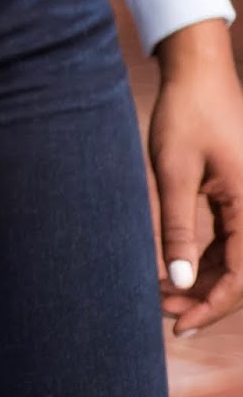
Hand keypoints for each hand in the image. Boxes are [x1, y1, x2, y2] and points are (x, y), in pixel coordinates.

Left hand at [150, 18, 242, 336]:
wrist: (199, 71)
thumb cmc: (186, 113)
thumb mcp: (173, 172)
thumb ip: (176, 229)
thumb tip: (177, 282)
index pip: (240, 278)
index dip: (210, 306)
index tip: (178, 325)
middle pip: (240, 274)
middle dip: (203, 298)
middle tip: (162, 311)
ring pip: (234, 260)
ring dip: (202, 281)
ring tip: (162, 296)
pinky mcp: (238, 195)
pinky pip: (229, 241)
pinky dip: (204, 260)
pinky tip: (175, 272)